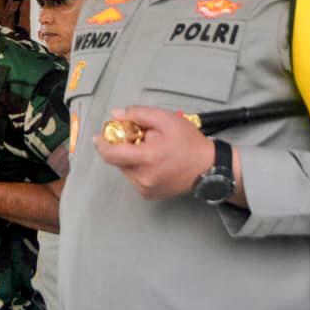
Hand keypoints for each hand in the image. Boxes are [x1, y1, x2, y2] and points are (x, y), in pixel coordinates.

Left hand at [92, 106, 219, 201]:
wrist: (209, 167)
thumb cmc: (190, 143)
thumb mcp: (166, 119)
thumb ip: (138, 114)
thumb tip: (116, 115)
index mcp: (147, 158)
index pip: (111, 154)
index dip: (102, 143)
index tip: (100, 135)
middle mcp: (143, 177)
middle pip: (117, 160)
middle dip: (121, 147)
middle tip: (136, 137)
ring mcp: (146, 188)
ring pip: (124, 169)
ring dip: (130, 157)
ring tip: (149, 149)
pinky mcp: (149, 194)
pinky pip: (134, 177)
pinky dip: (137, 167)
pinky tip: (152, 161)